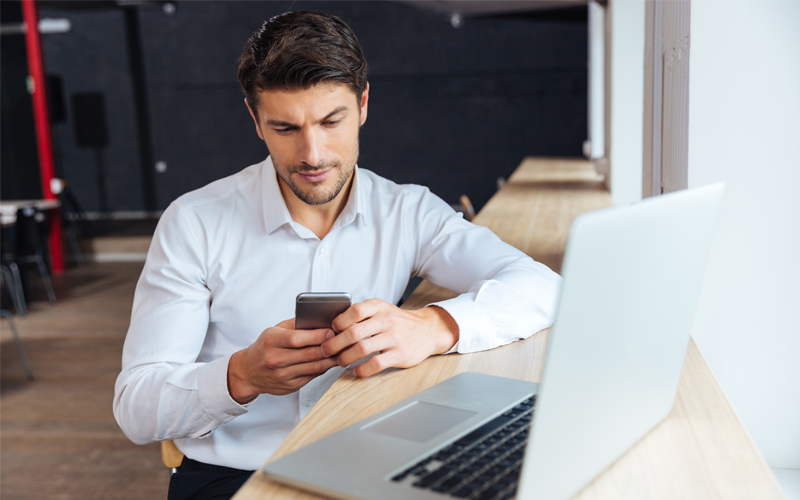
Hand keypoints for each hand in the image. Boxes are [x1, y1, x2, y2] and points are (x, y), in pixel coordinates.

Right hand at [227, 319, 339, 403]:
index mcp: (271, 341)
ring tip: (343, 350)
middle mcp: (276, 359)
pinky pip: (313, 376)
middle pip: (309, 354)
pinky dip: (325, 368)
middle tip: (344, 340)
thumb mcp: (274, 330)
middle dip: (329, 347)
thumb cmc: (265, 347)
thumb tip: (319, 319)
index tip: (332, 331)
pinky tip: (332, 361)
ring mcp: (283, 375)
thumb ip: (295, 324)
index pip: (297, 338)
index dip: (317, 336)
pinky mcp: (290, 386)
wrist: (249, 372)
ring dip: (331, 359)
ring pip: (314, 367)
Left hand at [321, 299, 458, 377]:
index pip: (354, 311)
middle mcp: (387, 320)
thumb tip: (333, 326)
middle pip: (353, 333)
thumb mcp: (382, 309)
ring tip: (340, 361)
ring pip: (361, 349)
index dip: (338, 322)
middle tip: (326, 350)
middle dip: (334, 344)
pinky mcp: (400, 354)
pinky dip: (361, 370)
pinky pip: (375, 364)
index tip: (331, 331)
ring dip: (345, 358)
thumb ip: (362, 314)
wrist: (427, 330)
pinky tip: (356, 371)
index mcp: (380, 307)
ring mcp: (395, 338)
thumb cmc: (399, 321)